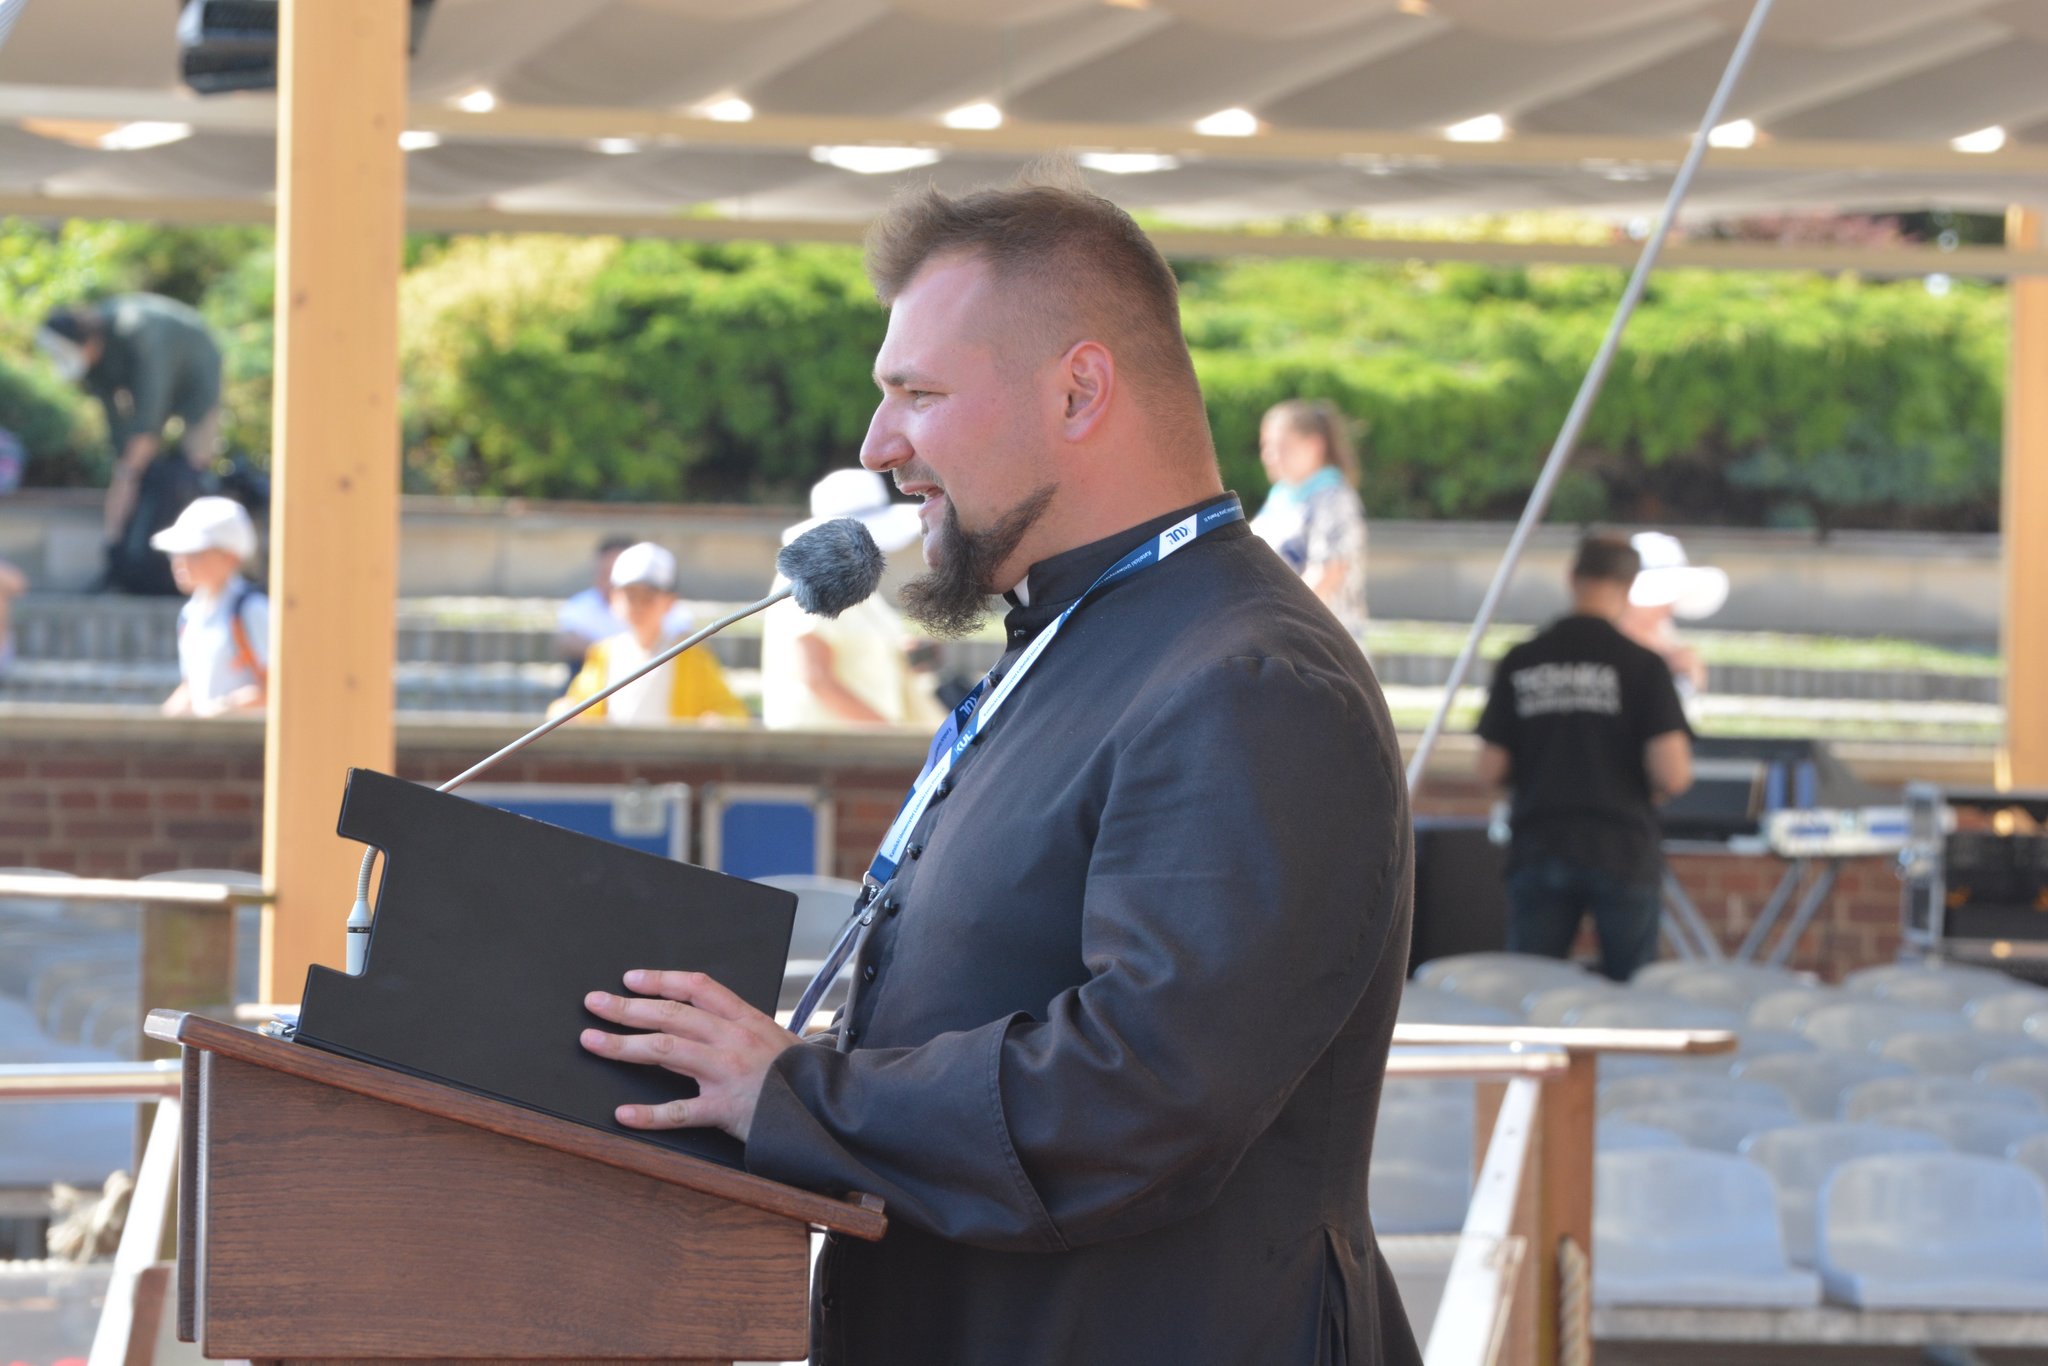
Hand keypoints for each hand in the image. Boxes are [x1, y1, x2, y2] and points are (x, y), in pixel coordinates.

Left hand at [580, 969, 795, 1141]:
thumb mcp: (773, 1037)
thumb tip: (701, 1020)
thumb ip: (739, 1028)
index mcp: (745, 1019)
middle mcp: (733, 1039)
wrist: (828, 1105)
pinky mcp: (726, 1109)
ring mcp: (727, 1072)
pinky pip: (680, 1111)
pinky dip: (649, 1114)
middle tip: (594, 1004)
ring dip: (623, 1045)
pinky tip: (623, 1114)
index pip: (697, 988)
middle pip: (671, 1015)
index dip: (661, 980)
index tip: (630, 979)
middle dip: (627, 1007)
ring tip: (593, 1043)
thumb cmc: (798, 1074)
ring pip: (666, 1050)